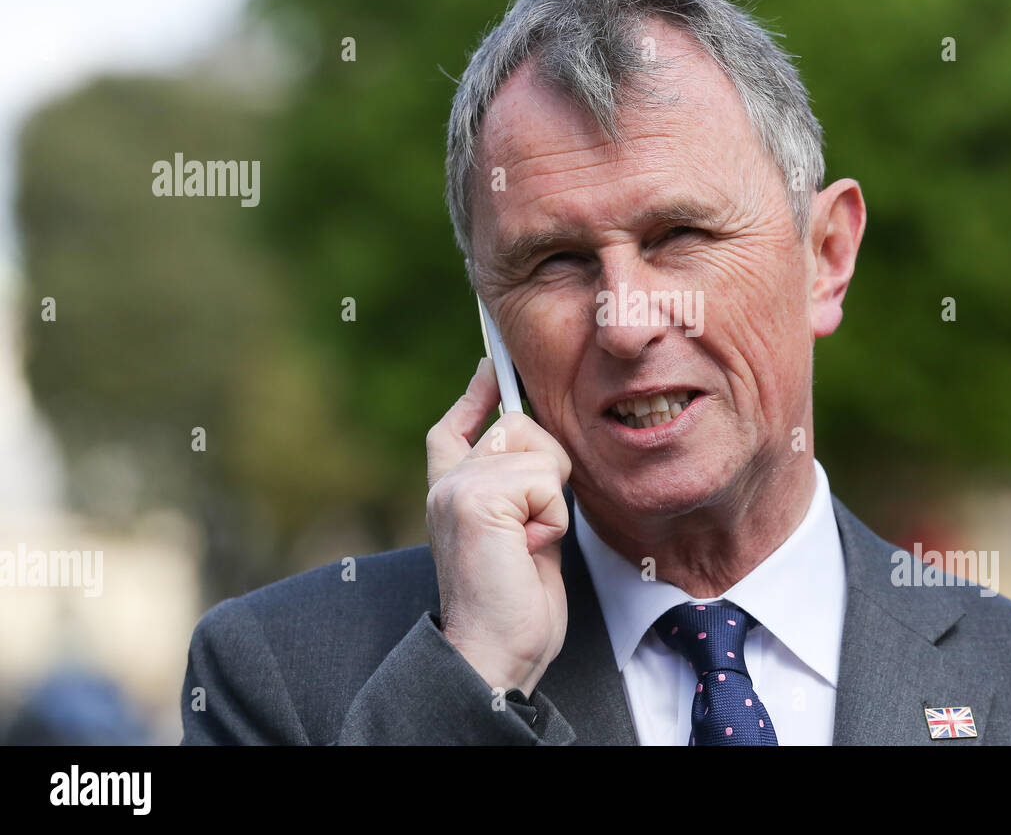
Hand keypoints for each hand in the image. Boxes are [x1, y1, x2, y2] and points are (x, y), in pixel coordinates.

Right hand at [425, 358, 571, 696]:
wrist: (494, 656)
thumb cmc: (515, 609)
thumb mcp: (522, 538)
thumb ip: (521, 495)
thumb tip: (537, 454)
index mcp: (450, 494)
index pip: (452, 429)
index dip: (474, 396)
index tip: (490, 368)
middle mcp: (445, 484)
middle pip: (517, 427)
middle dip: (547, 472)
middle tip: (533, 532)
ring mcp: (457, 488)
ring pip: (539, 450)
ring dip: (552, 500)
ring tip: (528, 544)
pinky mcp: (476, 498)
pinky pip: (546, 479)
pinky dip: (552, 518)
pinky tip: (528, 549)